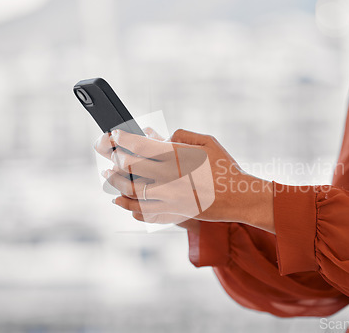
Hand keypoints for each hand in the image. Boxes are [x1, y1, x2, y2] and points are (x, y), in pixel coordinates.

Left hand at [94, 128, 273, 231]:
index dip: (122, 138)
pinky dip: (128, 206)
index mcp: (176, 155)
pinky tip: (120, 200)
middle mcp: (168, 176)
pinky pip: (142, 212)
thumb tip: (158, 136)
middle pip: (128, 167)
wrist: (240, 197)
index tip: (114, 135)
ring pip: (130, 191)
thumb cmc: (225, 167)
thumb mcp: (208, 141)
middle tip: (108, 155)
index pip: (138, 144)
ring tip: (108, 177)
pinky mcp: (171, 213)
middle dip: (113, 159)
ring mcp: (168, 197)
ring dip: (115, 183)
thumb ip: (181, 135)